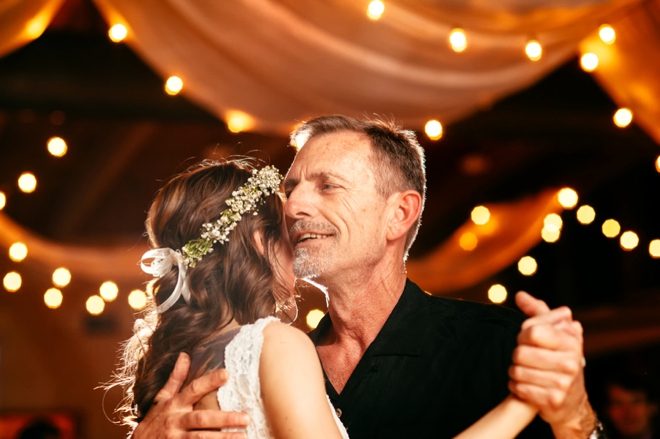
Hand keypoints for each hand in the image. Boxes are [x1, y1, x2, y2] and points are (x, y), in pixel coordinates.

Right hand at [133, 353, 248, 438]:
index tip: (227, 373)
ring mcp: (176, 438)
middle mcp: (176, 421)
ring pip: (201, 438)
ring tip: (243, 436)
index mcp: (174, 404)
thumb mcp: (161, 399)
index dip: (209, 381)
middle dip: (224, 418)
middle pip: (202, 418)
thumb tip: (184, 354)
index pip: (193, 389)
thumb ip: (175, 379)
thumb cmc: (154, 421)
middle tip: (246, 418)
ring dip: (222, 438)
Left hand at [508, 292, 595, 437]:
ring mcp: (563, 383)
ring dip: (515, 372)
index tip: (528, 341)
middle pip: (520, 352)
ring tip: (525, 372)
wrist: (572, 401)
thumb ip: (538, 312)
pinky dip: (516, 386)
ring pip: (516, 371)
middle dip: (517, 355)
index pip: (532, 331)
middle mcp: (570, 362)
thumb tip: (520, 295)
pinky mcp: (553, 400)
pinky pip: (519, 388)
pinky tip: (524, 385)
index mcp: (570, 341)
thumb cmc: (559, 360)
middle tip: (525, 359)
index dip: (523, 335)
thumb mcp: (555, 333)